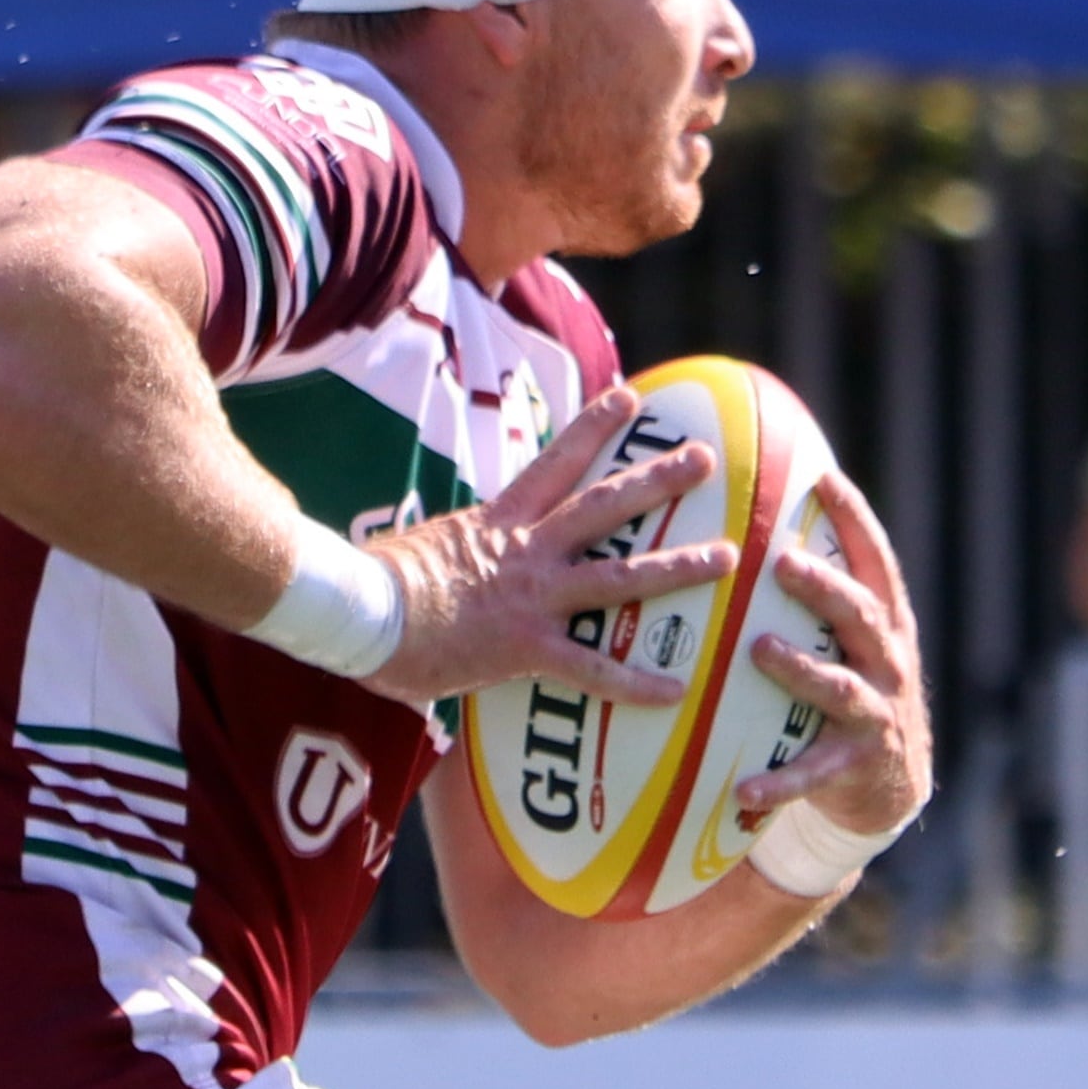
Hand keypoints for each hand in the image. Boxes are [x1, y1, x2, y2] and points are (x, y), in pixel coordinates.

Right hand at [362, 385, 738, 707]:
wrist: (360, 613)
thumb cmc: (372, 589)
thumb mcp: (417, 555)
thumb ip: (447, 556)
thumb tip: (437, 566)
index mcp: (497, 523)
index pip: (555, 462)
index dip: (595, 427)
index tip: (630, 397)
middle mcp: (525, 551)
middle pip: (604, 504)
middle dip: (658, 479)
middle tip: (704, 459)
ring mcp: (532, 598)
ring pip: (619, 576)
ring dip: (677, 566)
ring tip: (727, 557)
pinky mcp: (527, 647)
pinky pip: (592, 668)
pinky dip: (635, 683)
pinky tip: (675, 691)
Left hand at [734, 467, 931, 836]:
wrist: (893, 784)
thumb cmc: (848, 690)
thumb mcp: (844, 641)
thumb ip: (813, 596)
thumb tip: (748, 528)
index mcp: (884, 624)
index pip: (874, 561)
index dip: (854, 518)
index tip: (823, 477)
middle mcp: (887, 662)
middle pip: (861, 614)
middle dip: (825, 587)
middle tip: (783, 563)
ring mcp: (876, 714)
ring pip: (839, 687)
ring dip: (800, 669)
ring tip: (761, 651)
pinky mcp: (857, 766)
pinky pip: (812, 774)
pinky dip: (779, 782)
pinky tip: (743, 789)